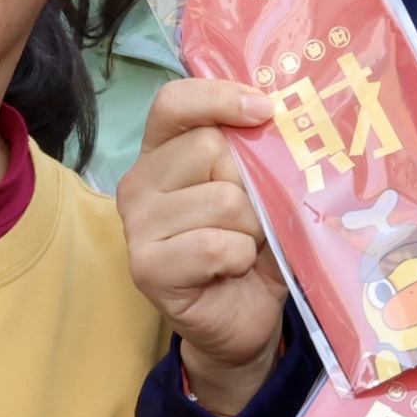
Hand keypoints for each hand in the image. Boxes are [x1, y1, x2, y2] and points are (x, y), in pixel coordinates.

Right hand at [116, 78, 287, 414]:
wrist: (242, 319)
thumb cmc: (251, 246)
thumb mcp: (259, 191)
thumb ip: (258, 153)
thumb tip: (279, 119)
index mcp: (162, 153)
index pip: (174, 102)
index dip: (219, 97)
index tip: (264, 111)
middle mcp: (139, 182)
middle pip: (210, 149)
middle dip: (250, 185)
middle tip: (251, 218)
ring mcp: (137, 225)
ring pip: (222, 199)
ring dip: (251, 228)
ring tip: (243, 247)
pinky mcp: (146, 266)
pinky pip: (216, 244)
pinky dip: (240, 257)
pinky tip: (230, 271)